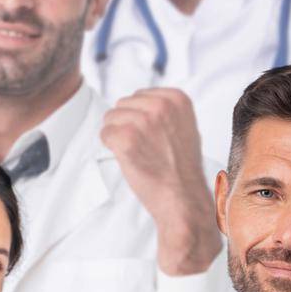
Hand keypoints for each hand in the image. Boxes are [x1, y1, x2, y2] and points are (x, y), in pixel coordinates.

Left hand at [100, 88, 219, 272]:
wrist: (182, 197)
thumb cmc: (182, 167)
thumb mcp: (185, 126)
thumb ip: (165, 110)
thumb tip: (139, 102)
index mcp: (177, 98)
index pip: (140, 95)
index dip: (141, 116)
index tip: (154, 135)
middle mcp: (161, 105)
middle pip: (123, 103)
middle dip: (127, 123)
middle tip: (145, 146)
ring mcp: (143, 121)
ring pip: (111, 117)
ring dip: (119, 136)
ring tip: (139, 152)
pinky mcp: (126, 138)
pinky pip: (104, 134)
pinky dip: (111, 147)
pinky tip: (130, 158)